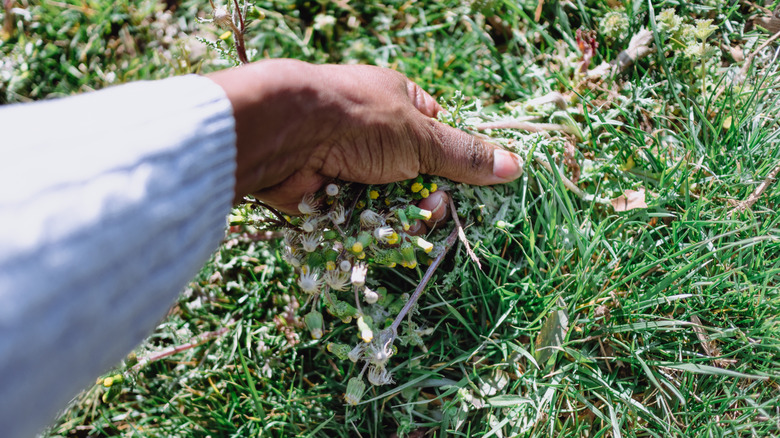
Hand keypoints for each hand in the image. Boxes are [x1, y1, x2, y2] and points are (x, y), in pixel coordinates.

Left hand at [208, 59, 522, 212]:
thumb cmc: (360, 120)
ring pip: (389, 200)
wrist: (288, 135)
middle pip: (415, 174)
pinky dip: (370, 225)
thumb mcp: (420, 136)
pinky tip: (377, 230)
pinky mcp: (329, 192)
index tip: (464, 181)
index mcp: (397, 103)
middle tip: (430, 206)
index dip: (450, 159)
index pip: (435, 134)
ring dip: (400, 214)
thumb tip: (515, 166)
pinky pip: (360, 216)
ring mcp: (349, 162)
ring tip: (404, 220)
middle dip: (426, 195)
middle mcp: (373, 131)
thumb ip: (463, 155)